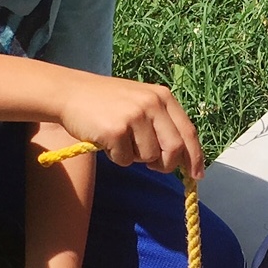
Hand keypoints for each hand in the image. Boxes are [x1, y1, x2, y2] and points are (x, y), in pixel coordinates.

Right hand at [59, 74, 204, 176]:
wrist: (71, 92)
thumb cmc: (107, 102)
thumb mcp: (141, 102)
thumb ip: (162, 123)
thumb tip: (182, 158)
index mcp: (162, 97)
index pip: (188, 132)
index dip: (194, 156)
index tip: (196, 175)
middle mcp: (152, 104)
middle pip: (174, 149)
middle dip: (166, 164)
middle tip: (153, 166)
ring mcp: (134, 116)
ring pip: (149, 157)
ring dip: (135, 157)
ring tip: (120, 140)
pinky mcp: (116, 130)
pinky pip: (126, 159)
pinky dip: (116, 157)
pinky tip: (106, 140)